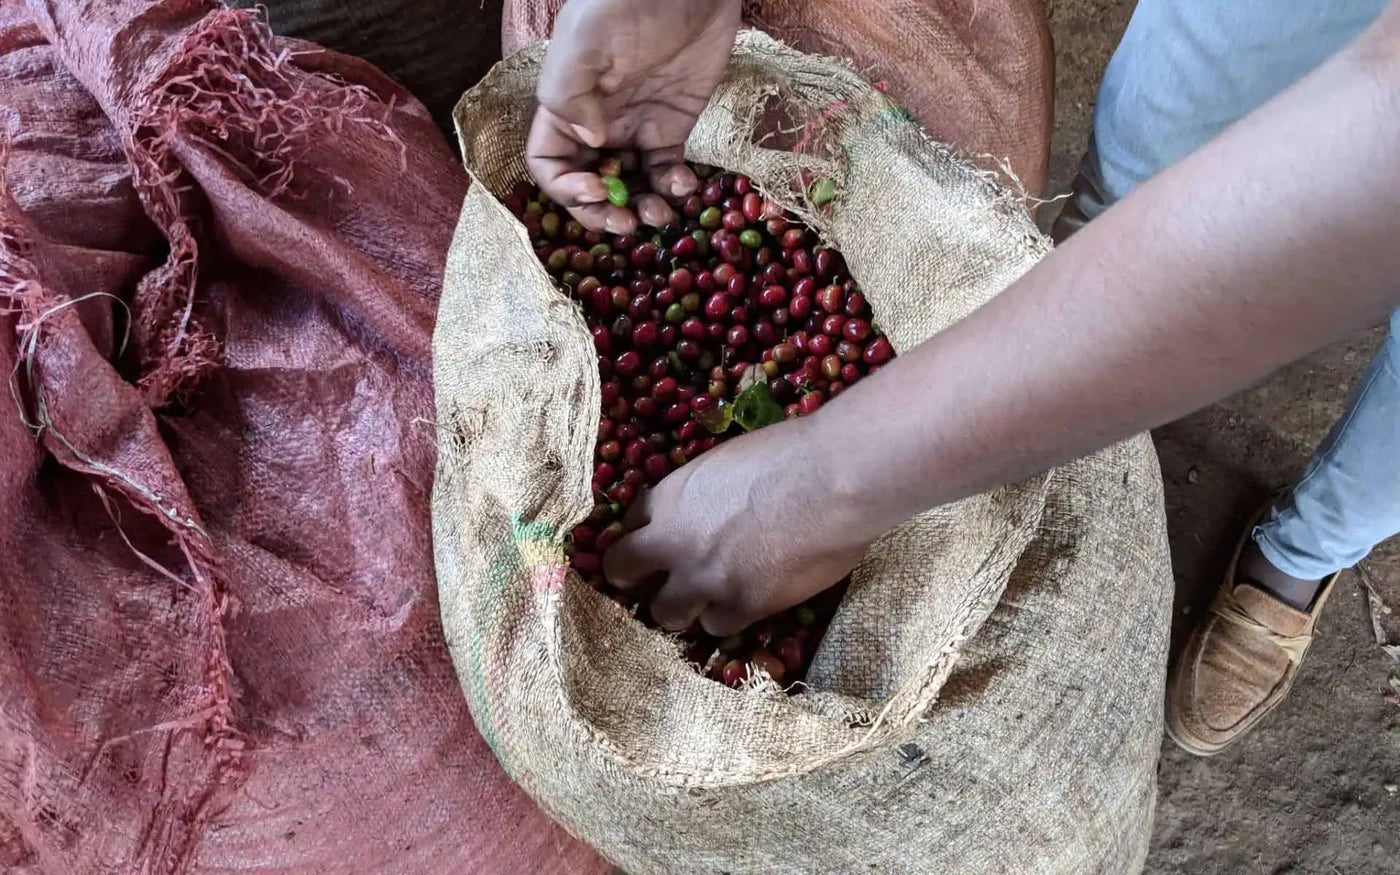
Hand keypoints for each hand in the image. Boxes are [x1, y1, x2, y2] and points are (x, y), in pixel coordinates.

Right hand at [527, 0, 740, 233]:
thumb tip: (591, 142)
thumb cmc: (627, 2)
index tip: (594, 189)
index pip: (548, 164)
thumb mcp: (588, 40)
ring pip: (629, 186)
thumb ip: (572, 94)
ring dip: (641, 209)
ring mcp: (636, 126)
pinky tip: (684, 186)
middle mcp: (596, 123)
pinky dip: (674, 188)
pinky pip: (667, 170)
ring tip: (658, 215)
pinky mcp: (672, 125)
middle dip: (603, 211)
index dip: (564, 188)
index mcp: (565, 106)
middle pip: (588, 184)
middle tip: (626, 223)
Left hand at [603, 416, 869, 635]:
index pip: (629, 523)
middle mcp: (674, 541)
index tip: (653, 543)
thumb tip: (715, 506)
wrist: (831, 479)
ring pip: (666, 612)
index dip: (642, 535)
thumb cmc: (789, 453)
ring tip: (701, 603)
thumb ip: (707, 492)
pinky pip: (717, 627)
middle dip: (633, 578)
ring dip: (680, 608)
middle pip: (623, 570)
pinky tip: (745, 604)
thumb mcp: (727, 461)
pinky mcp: (742, 605)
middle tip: (652, 583)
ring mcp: (705, 578)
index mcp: (670, 496)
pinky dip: (727, 618)